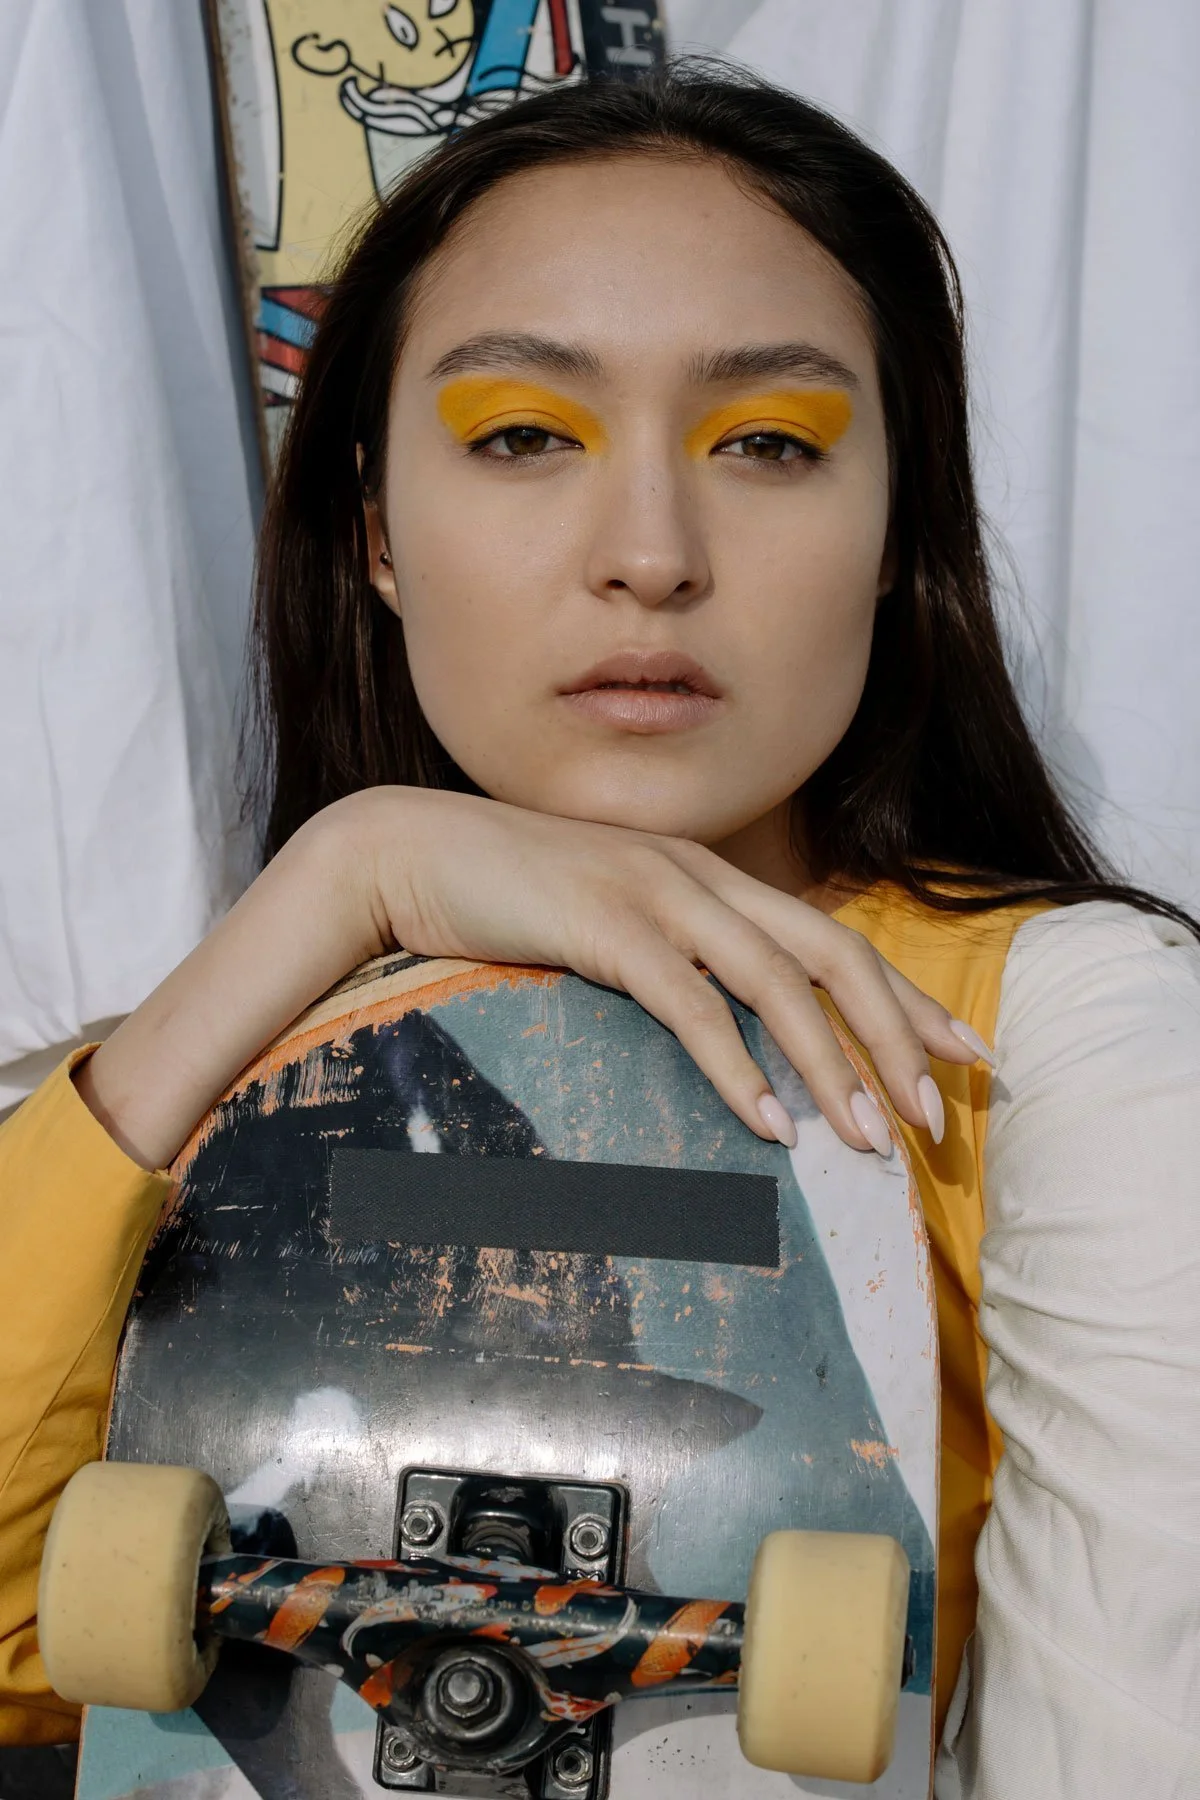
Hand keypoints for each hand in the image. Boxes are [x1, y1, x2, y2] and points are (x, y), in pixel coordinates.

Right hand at [356, 787, 986, 1154]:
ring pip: (780, 978)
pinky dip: (739, 1065)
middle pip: (834, 953)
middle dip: (896, 1037)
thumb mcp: (610, 926)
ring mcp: (656, 892)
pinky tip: (769, 1123)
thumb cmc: (508, 900)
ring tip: (869, 1138)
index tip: (960, 1057)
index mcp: (711, 879)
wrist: (408, 851)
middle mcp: (701, 876)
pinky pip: (692, 1001)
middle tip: (934, 1117)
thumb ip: (670, 960)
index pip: (836, 939)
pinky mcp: (606, 923)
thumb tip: (723, 1035)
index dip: (906, 1001)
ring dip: (833, 1062)